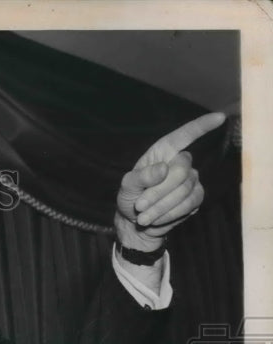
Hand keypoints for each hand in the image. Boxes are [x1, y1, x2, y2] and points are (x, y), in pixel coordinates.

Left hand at [115, 111, 225, 250]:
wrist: (136, 222)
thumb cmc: (131, 197)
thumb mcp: (127, 186)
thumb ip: (140, 176)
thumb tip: (163, 168)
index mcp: (163, 152)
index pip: (184, 136)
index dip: (201, 126)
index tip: (219, 117)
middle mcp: (180, 162)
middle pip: (180, 171)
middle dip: (157, 192)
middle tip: (139, 206)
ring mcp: (191, 179)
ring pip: (183, 190)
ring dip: (160, 207)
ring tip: (143, 216)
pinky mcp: (196, 197)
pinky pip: (189, 204)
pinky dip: (169, 214)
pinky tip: (157, 219)